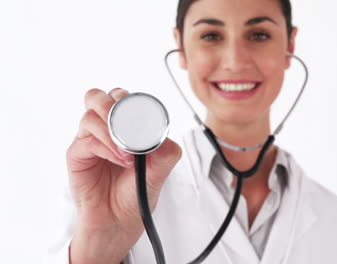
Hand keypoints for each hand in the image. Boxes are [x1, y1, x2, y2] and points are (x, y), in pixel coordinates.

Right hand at [66, 88, 181, 263]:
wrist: (121, 219)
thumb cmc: (137, 191)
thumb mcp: (160, 171)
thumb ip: (166, 152)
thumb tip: (163, 137)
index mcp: (123, 126)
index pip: (121, 98)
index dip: (131, 101)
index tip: (145, 118)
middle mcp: (103, 129)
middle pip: (98, 97)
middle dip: (113, 105)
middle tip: (127, 124)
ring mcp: (88, 140)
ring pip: (90, 116)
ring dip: (112, 131)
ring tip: (128, 155)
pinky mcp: (77, 155)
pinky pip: (86, 141)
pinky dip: (106, 147)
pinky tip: (120, 161)